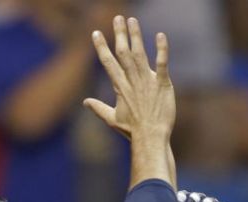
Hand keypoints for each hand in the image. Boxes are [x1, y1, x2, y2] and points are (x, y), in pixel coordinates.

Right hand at [83, 16, 174, 140]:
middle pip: (123, 53)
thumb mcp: (112, 119)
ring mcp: (147, 81)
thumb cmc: (132, 131)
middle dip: (119, 34)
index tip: (96, 33)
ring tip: (132, 20)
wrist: (151, 138)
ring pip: (139, 54)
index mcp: (120, 87)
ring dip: (136, 36)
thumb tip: (85, 102)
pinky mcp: (162, 84)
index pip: (108, 63)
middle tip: (118, 17)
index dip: (101, 47)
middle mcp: (132, 81)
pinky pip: (162, 63)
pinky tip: (161, 35)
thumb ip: (98, 108)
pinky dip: (162, 49)